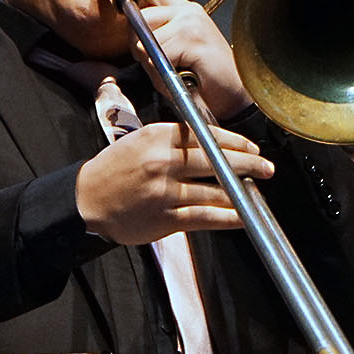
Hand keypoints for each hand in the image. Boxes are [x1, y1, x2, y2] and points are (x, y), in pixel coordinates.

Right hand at [76, 121, 273, 245]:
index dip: (235, 142)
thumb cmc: (115, 169)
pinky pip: (205, 217)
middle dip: (247, 164)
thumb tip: (214, 142)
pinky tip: (242, 216)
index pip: (206, 135)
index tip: (251, 148)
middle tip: (266, 167)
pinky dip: (227, 217)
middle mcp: (162, 162)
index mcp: (157, 137)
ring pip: (214, 191)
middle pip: (216, 160)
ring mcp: (164, 192)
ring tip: (255, 191)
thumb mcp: (140, 140)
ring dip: (240, 192)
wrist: (87, 201)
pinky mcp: (165, 218)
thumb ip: (174, 139)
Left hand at [103, 0, 251, 119]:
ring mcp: (191, 21)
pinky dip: (166, 71)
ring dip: (156, 64)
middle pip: (142, 18)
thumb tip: (135, 38)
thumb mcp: (174, 54)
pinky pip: (161, 54)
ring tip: (178, 71)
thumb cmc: (203, 78)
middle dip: (142, 47)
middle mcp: (187, 10)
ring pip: (149, 40)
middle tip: (164, 66)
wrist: (234, 95)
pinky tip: (185, 74)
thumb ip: (155, 40)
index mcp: (183, 11)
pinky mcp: (194, 36)